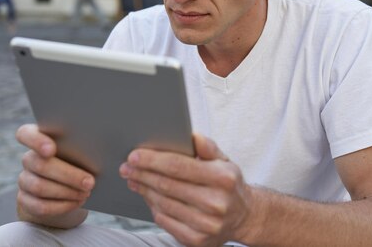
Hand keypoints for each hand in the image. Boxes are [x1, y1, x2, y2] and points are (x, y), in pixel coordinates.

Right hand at [15, 124, 93, 227]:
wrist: (72, 189)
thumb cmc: (84, 162)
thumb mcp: (89, 151)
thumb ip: (94, 146)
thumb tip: (112, 158)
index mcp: (41, 138)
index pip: (25, 134)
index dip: (36, 141)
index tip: (51, 150)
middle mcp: (30, 158)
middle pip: (40, 164)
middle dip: (68, 175)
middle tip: (90, 182)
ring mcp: (25, 179)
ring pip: (39, 186)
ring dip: (66, 191)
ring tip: (86, 193)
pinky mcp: (26, 200)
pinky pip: (39, 205)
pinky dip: (61, 206)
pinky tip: (77, 202)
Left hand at [120, 134, 253, 246]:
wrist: (244, 216)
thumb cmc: (228, 184)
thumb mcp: (224, 161)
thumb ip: (208, 147)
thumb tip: (192, 136)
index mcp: (223, 178)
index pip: (179, 166)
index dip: (153, 160)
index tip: (135, 156)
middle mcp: (216, 202)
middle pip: (167, 185)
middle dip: (142, 174)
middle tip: (127, 167)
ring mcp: (207, 224)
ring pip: (163, 204)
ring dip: (144, 190)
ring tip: (134, 180)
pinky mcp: (197, 240)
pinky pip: (166, 222)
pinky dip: (153, 208)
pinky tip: (149, 197)